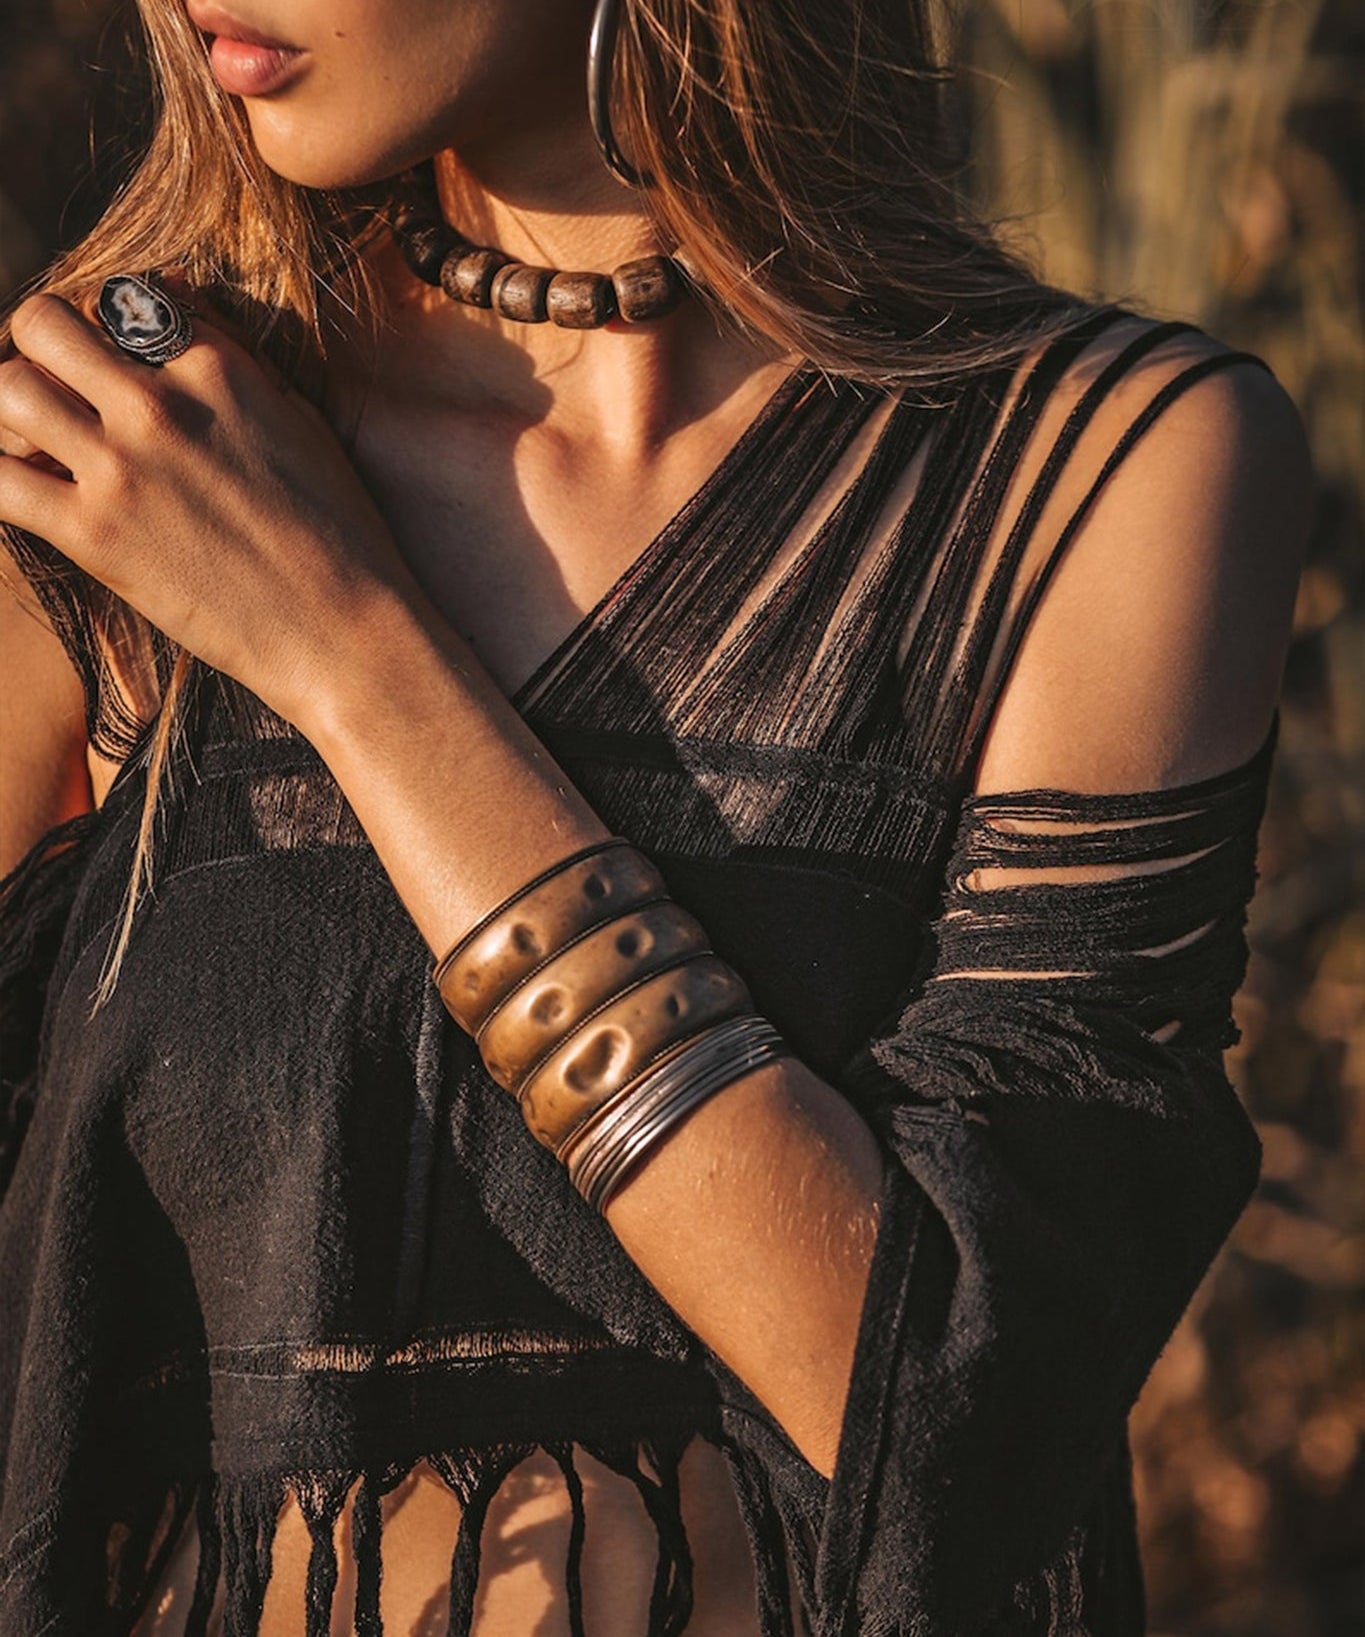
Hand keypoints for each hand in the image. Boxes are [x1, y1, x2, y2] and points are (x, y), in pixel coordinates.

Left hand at [0, 288, 413, 725]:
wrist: (344, 632)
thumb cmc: (339, 534)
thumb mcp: (300, 422)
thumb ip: (235, 357)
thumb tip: (177, 296)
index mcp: (215, 368)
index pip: (120, 301)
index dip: (106, 330)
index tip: (110, 366)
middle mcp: (159, 404)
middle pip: (39, 324)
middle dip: (36, 351)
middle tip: (55, 393)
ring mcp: (121, 469)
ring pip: (5, 389)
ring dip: (9, 413)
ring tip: (36, 446)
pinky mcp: (93, 536)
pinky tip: (22, 494)